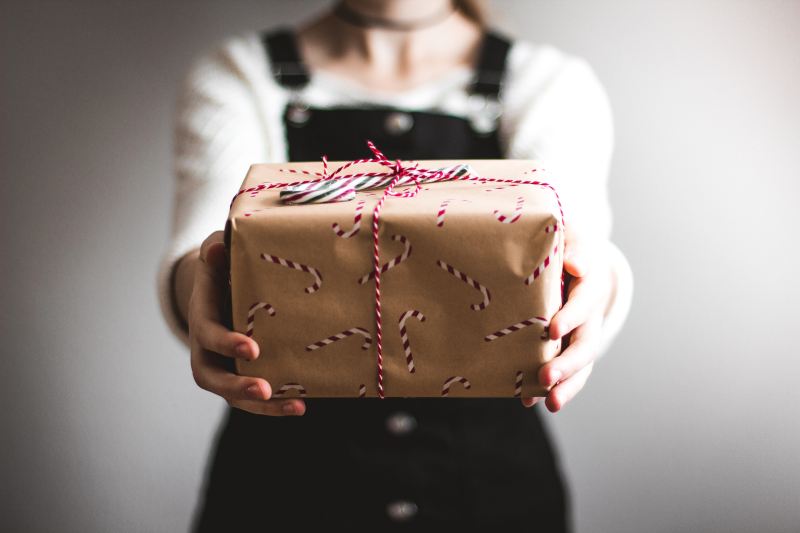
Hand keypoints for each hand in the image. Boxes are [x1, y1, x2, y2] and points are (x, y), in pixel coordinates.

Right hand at [188, 231, 305, 415]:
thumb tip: (218, 248)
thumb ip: (217, 250)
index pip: (208, 334)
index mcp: (202, 316)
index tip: (253, 348)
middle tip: (264, 389)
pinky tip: (301, 405)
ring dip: (262, 406)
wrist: (221, 286)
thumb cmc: (223, 267)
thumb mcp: (217, 252)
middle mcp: (206, 348)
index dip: (227, 343)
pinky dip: (275, 405)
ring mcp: (223, 365)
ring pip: (233, 395)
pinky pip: (253, 397)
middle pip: (212, 377)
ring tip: (295, 406)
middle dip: (237, 386)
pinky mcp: (241, 374)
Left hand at [522, 234, 613, 411]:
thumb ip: (574, 247)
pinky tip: (529, 401)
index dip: (571, 316)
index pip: (584, 302)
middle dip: (568, 363)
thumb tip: (576, 266)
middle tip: (546, 378)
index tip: (553, 329)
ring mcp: (581, 334)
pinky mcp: (567, 346)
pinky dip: (550, 388)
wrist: (571, 258)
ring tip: (551, 404)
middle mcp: (590, 314)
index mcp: (590, 284)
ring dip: (567, 385)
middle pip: (585, 343)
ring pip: (580, 364)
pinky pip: (565, 372)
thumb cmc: (565, 244)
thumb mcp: (571, 236)